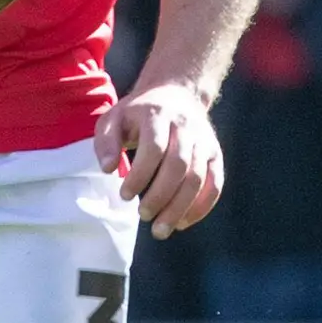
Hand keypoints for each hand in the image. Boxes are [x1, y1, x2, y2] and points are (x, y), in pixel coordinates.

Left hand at [100, 77, 225, 232]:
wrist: (177, 93)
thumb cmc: (138, 113)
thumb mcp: (114, 118)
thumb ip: (106, 142)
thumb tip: (108, 170)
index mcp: (158, 115)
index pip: (154, 148)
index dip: (140, 175)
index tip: (124, 195)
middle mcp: (186, 126)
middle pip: (178, 165)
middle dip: (160, 196)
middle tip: (144, 216)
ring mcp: (204, 140)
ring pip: (198, 177)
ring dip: (180, 207)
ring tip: (161, 229)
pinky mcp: (215, 153)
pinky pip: (216, 183)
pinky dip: (202, 206)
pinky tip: (183, 223)